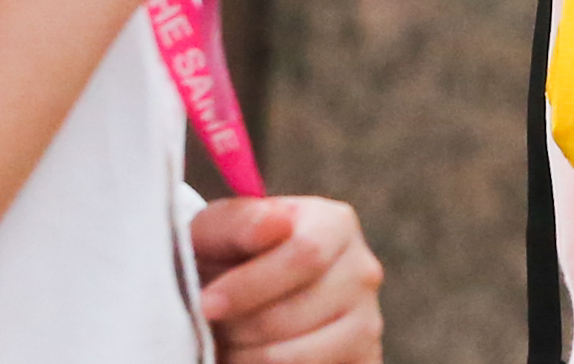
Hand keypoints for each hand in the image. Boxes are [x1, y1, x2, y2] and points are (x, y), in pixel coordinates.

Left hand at [195, 194, 384, 362]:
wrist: (240, 297)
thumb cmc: (226, 258)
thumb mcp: (219, 230)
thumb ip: (241, 223)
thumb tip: (276, 225)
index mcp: (335, 224)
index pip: (305, 254)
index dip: (250, 285)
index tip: (206, 304)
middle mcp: (361, 272)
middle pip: (296, 313)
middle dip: (241, 328)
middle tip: (213, 329)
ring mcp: (367, 323)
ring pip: (303, 357)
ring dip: (250, 358)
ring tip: (229, 347)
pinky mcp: (364, 362)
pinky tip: (252, 359)